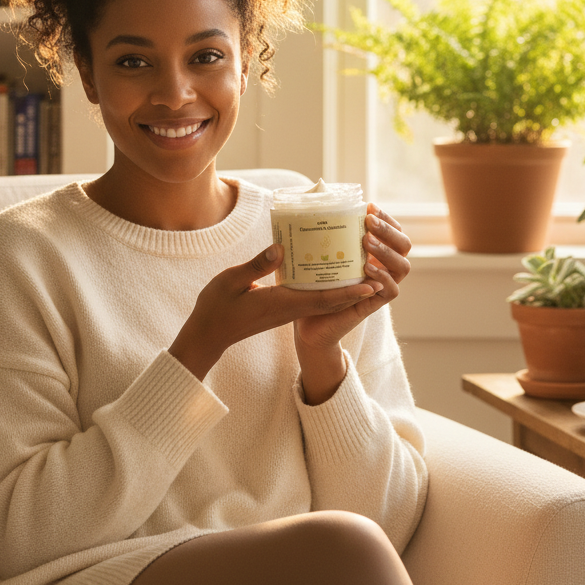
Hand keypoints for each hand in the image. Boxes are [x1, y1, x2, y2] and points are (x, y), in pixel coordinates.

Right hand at [169, 244, 381, 380]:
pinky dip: (323, 289)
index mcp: (282, 304)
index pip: (324, 300)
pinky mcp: (279, 310)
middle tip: (376, 272)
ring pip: (322, 300)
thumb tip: (281, 248)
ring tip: (359, 270)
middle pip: (330, 300)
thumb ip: (257, 265)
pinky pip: (308, 300)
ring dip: (342, 289)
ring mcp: (285, 311)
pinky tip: (325, 275)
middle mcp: (289, 309)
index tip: (374, 285)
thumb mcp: (232, 281)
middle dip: (354, 289)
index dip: (350, 293)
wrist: (208, 336)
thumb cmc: (216, 309)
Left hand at [294, 204, 411, 403]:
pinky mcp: (374, 305)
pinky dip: (382, 278)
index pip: (392, 230)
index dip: (386, 217)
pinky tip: (366, 268)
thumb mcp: (318, 257)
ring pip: (403, 266)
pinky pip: (391, 290)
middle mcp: (382, 268)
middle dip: (388, 229)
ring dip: (386, 251)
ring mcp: (380, 287)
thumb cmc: (312, 287)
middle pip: (404, 244)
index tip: (368, 206)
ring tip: (366, 242)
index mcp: (372, 254)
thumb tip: (313, 207)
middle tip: (368, 221)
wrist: (308, 325)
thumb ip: (322, 238)